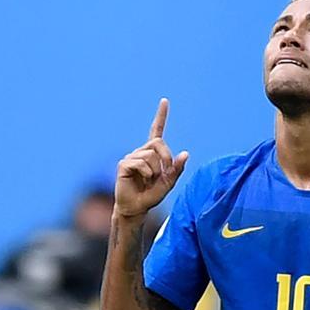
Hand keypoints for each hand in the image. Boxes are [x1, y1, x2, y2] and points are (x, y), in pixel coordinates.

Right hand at [114, 98, 188, 218]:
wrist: (137, 208)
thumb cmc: (151, 195)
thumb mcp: (169, 183)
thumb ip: (177, 169)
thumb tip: (185, 153)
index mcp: (152, 153)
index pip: (156, 130)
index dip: (161, 116)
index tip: (165, 101)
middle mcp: (141, 151)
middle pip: (158, 143)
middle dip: (166, 158)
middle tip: (165, 172)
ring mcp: (131, 157)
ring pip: (151, 155)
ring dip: (155, 170)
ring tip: (149, 180)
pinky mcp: (124, 164)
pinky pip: (141, 163)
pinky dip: (146, 173)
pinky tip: (141, 180)